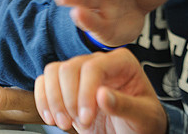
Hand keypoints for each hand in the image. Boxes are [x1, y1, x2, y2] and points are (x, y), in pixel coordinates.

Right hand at [34, 48, 166, 133]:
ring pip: (54, 72)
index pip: (94, 67)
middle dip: (68, 99)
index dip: (85, 93)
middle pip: (70, 68)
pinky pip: (45, 82)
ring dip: (53, 100)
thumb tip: (101, 95)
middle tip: (79, 123)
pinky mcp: (69, 87)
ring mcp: (83, 74)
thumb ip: (125, 105)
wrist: (134, 131)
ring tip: (64, 122)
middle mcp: (101, 63)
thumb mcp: (142, 115)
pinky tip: (52, 117)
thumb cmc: (144, 120)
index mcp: (122, 62)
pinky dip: (43, 100)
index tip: (87, 118)